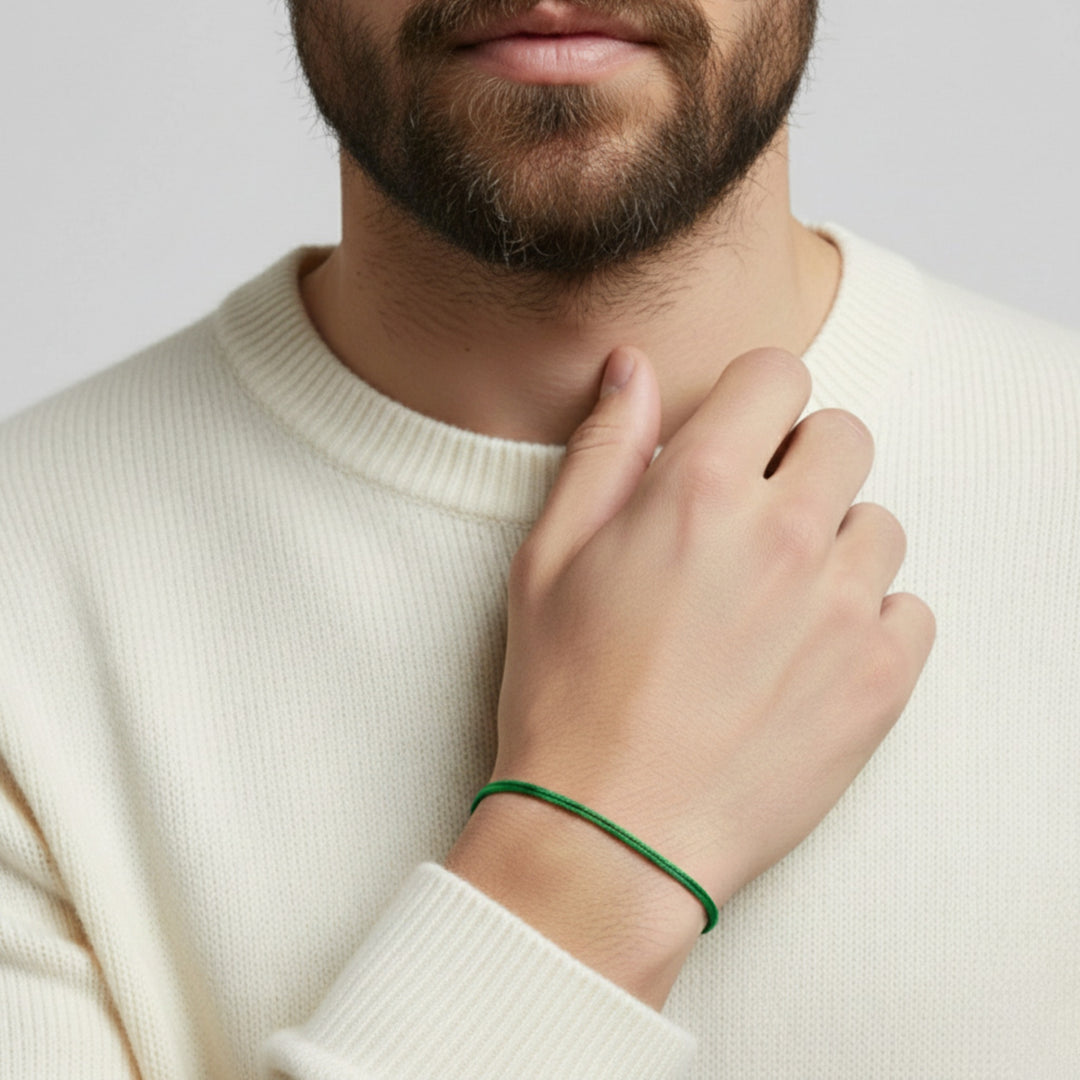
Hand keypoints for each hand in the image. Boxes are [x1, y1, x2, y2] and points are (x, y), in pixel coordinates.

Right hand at [485, 345, 934, 918]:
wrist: (611, 834)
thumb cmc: (567, 696)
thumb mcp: (549, 557)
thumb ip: (604, 449)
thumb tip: (632, 367)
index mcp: (700, 491)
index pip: (778, 376)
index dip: (753, 400)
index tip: (735, 439)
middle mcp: (786, 535)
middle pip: (843, 438)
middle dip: (798, 461)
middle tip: (750, 522)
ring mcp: (844, 609)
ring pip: (880, 521)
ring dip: (835, 541)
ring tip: (775, 599)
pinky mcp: (881, 681)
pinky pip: (911, 607)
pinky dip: (869, 617)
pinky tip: (808, 654)